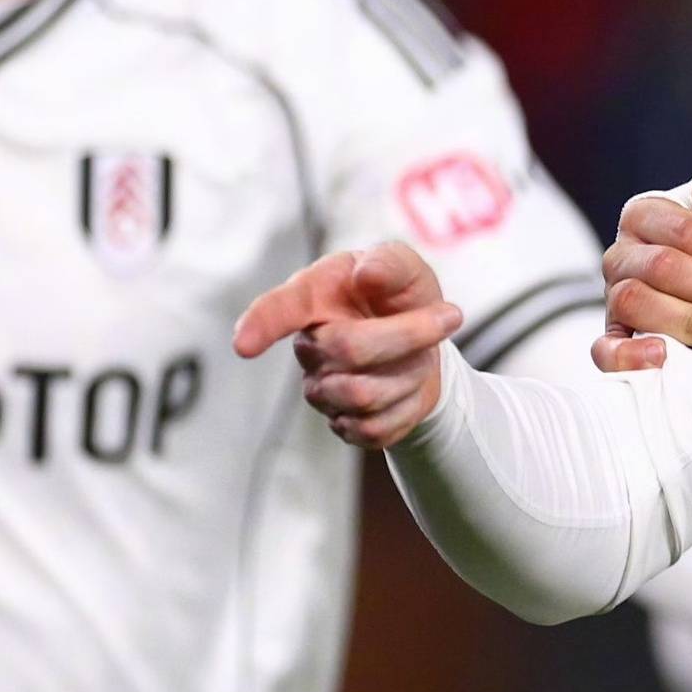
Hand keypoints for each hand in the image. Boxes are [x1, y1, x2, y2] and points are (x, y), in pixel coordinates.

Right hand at [234, 241, 459, 447]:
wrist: (427, 346)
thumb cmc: (401, 297)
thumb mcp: (406, 268)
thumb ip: (389, 262)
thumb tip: (367, 273)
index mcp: (313, 296)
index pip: (279, 309)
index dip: (260, 325)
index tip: (243, 344)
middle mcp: (309, 344)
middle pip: (348, 349)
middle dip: (409, 333)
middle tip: (448, 316)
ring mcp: (320, 389)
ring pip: (362, 394)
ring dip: (411, 372)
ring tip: (419, 355)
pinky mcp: (343, 425)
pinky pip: (374, 428)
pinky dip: (408, 407)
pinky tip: (408, 387)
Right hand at [596, 159, 691, 370]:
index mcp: (645, 214)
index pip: (686, 230)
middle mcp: (622, 253)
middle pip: (663, 267)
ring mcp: (612, 296)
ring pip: (636, 303)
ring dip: (689, 323)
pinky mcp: (612, 337)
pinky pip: (605, 349)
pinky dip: (628, 356)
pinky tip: (662, 359)